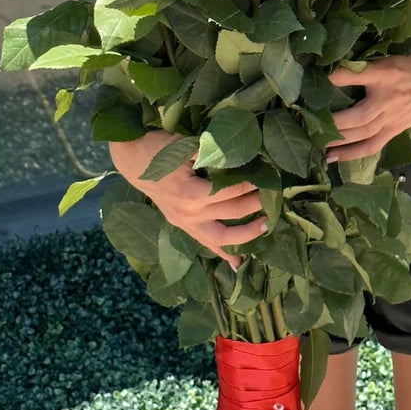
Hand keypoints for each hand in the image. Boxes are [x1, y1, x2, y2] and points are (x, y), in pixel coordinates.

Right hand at [109, 133, 265, 271]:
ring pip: (223, 235)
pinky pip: (206, 243)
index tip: (271, 175)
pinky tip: (239, 264)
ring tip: (268, 224)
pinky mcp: (182, 226)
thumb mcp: (185, 145)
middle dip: (258, 202)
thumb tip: (243, 154)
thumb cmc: (159, 147)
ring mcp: (185, 223)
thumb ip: (212, 154)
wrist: (132, 159)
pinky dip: (223, 254)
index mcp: (191, 194)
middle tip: (278, 194)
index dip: (254, 183)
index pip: (232, 191)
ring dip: (248, 232)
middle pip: (233, 211)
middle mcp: (189, 213)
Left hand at [326, 46, 410, 162]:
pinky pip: (373, 145)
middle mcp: (389, 98)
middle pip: (358, 116)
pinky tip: (334, 158)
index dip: (337, 77)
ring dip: (338, 140)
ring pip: (363, 134)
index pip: (357, 75)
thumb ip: (367, 67)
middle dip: (332, 122)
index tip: (318, 79)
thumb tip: (334, 72)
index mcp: (388, 73)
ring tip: (316, 143)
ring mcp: (394, 117)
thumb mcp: (393, 57)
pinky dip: (353, 153)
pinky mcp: (397, 129)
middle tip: (308, 123)